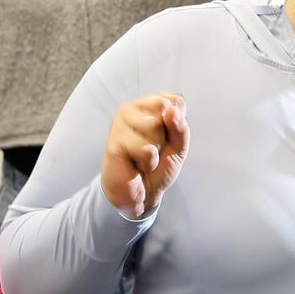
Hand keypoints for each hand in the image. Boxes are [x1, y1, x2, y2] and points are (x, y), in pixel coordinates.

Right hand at [103, 93, 188, 217]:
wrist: (141, 193)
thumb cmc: (158, 166)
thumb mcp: (179, 146)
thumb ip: (180, 128)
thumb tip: (171, 112)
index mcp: (148, 105)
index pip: (175, 100)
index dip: (178, 124)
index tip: (167, 137)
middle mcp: (131, 108)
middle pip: (165, 109)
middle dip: (166, 136)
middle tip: (153, 149)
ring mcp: (120, 121)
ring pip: (155, 126)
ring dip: (156, 150)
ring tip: (143, 157)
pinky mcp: (114, 139)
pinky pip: (146, 148)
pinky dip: (148, 162)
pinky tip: (135, 164)